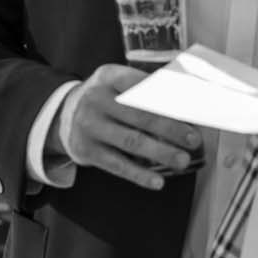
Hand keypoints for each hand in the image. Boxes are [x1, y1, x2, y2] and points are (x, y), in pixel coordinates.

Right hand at [56, 65, 202, 190]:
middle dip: (171, 128)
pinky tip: (157, 181)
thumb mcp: (117, 82)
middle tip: (193, 139)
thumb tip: (187, 103)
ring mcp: (90, 125)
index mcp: (109, 76)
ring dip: (161, 152)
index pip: (142, 85)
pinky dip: (140, 174)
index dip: (168, 98)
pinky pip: (117, 165)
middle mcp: (97, 98)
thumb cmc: (105, 98)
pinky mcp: (86, 150)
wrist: (63, 115)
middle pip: (140, 115)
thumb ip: (146, 88)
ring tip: (182, 160)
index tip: (191, 109)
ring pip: (131, 141)